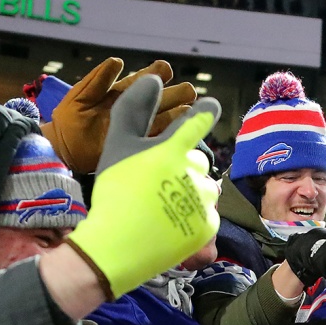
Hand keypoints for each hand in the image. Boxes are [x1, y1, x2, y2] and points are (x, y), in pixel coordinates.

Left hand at [44, 57, 196, 172]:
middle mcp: (135, 109)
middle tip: (188, 90)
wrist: (63, 148)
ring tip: (191, 109)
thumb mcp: (79, 96)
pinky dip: (168, 135)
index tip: (166, 69)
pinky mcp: (137, 147)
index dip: (156, 73)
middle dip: (174, 93)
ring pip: (164, 119)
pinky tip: (181, 129)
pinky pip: (156, 140)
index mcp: (122, 93)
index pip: (144, 80)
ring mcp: (138, 129)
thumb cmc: (69, 119)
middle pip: (160, 99)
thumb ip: (97, 79)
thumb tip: (118, 61)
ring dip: (178, 114)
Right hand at [63, 75, 220, 298]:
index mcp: (174, 148)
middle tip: (154, 182)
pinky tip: (169, 223)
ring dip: (189, 190)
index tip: (210, 106)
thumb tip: (154, 79)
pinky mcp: (209, 226)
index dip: (206, 111)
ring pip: (203, 187)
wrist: (117, 245)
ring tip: (161, 204)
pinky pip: (206, 214)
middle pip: (197, 159)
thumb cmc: (115, 191)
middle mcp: (195, 171)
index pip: (199, 120)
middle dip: (182, 165)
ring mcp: (204, 201)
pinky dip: (191, 216)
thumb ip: (135, 109)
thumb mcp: (118, 145)